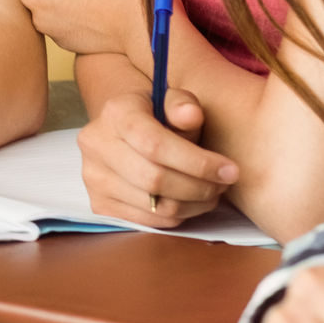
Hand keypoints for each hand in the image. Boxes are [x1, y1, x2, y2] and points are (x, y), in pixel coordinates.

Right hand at [79, 91, 238, 226]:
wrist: (125, 133)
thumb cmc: (158, 116)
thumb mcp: (173, 102)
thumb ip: (184, 105)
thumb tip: (191, 115)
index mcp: (115, 113)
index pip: (154, 144)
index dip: (197, 162)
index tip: (230, 170)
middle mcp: (96, 145)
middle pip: (154, 179)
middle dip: (198, 186)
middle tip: (223, 185)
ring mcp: (93, 178)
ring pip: (154, 205)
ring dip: (193, 204)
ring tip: (211, 192)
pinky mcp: (99, 204)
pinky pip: (147, 221)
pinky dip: (176, 215)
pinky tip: (189, 201)